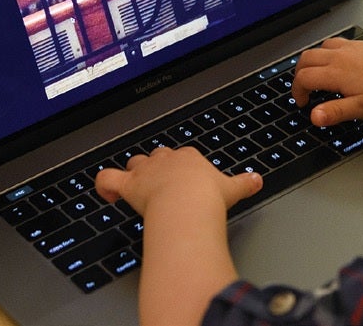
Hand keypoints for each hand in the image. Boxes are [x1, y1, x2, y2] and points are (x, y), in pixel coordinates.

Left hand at [95, 146, 261, 217]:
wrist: (189, 205)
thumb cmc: (208, 197)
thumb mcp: (232, 189)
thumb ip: (244, 183)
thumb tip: (258, 180)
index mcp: (189, 158)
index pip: (182, 157)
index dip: (181, 169)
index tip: (185, 183)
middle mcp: (165, 160)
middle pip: (156, 158)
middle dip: (157, 169)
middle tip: (162, 186)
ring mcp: (145, 172)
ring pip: (134, 164)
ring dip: (133, 174)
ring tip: (134, 188)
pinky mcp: (128, 186)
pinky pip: (108, 179)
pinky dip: (104, 185)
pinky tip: (107, 195)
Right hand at [292, 38, 362, 125]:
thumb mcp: (362, 108)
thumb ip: (335, 111)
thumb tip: (314, 116)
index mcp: (336, 72)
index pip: (304, 78)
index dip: (298, 91)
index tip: (303, 102)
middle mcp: (339, 56)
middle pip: (306, 59)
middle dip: (299, 74)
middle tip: (304, 89)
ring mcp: (350, 47)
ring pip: (319, 48)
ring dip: (312, 61)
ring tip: (317, 75)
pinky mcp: (360, 44)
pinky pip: (334, 42)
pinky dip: (326, 52)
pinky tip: (337, 62)